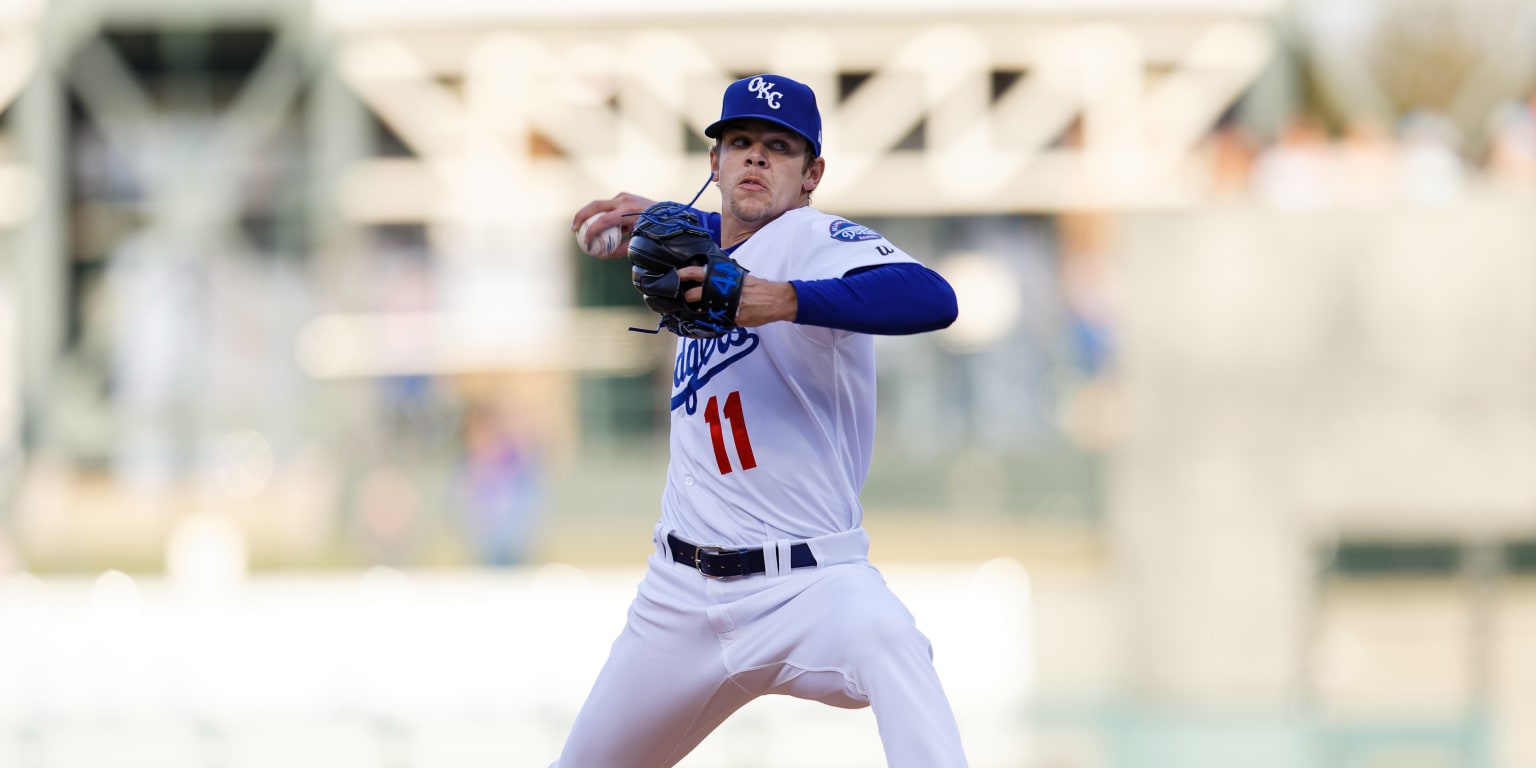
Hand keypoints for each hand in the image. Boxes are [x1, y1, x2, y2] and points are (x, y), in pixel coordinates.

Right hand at [571, 192, 654, 258]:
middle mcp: (624, 200)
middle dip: (581, 216)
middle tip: (573, 229)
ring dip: (589, 215)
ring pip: (600, 204)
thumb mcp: (638, 242)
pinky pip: (608, 206)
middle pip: (595, 206)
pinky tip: (596, 225)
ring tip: (580, 227)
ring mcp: (624, 196)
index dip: (591, 232)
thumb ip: (620, 249)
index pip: (603, 221)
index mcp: (628, 212)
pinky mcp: (624, 196)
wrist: (670, 216)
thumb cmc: (655, 231)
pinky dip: (601, 215)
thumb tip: (601, 256)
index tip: (585, 242)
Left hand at [676, 266, 796, 326]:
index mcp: (723, 276)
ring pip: (701, 309)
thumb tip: (709, 277)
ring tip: (694, 310)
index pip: (696, 272)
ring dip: (696, 310)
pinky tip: (708, 319)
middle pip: (693, 295)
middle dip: (686, 298)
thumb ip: (723, 277)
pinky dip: (710, 320)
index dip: (683, 275)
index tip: (674, 277)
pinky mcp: (731, 318)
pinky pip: (714, 320)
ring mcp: (725, 305)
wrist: (775, 300)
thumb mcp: (739, 276)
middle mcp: (721, 290)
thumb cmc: (758, 287)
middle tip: (683, 299)